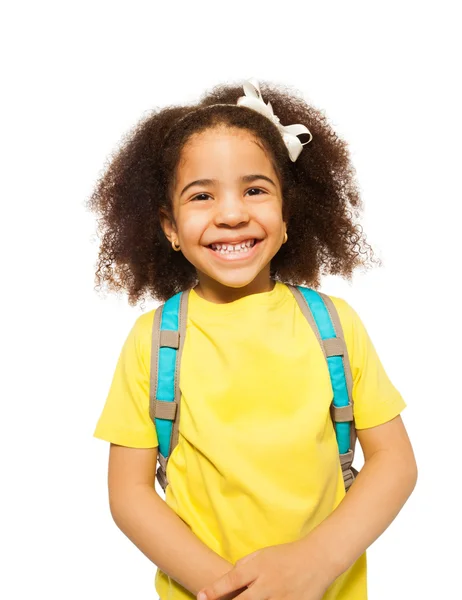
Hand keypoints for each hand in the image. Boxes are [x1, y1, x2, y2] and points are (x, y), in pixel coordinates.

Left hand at [197, 540, 337, 599]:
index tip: (201, 597)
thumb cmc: (286, 556)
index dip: (215, 590)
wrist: (317, 558)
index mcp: (259, 567)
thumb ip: (244, 567)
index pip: (232, 579)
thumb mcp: (262, 554)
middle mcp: (268, 584)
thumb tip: (227, 581)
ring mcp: (282, 598)